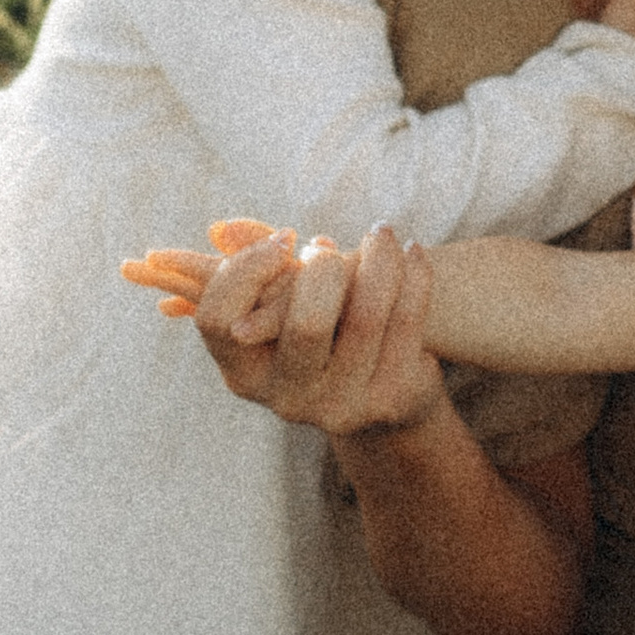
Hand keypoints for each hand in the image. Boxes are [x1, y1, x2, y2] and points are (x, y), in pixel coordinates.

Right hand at [126, 219, 446, 436]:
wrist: (387, 391)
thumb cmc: (321, 331)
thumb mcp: (280, 306)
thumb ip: (251, 268)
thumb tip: (221, 228)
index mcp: (244, 373)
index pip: (220, 321)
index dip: (248, 268)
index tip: (285, 239)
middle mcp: (287, 400)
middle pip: (305, 324)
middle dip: (324, 267)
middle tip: (331, 245)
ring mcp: (341, 406)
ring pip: (365, 315)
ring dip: (378, 258)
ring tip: (380, 232)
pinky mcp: (391, 399)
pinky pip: (406, 321)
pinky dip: (414, 275)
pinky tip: (413, 252)